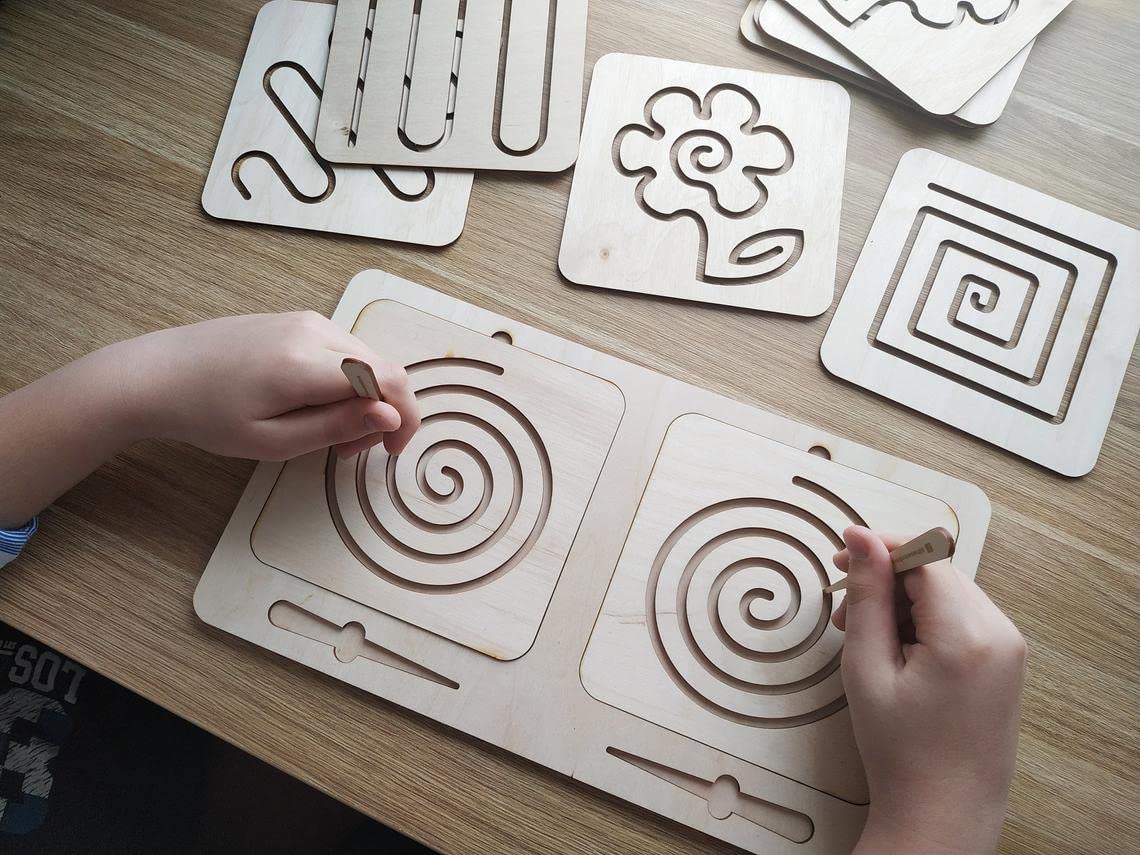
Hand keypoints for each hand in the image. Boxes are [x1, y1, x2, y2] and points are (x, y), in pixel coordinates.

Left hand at [123, 311, 418, 459]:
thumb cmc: (206, 415)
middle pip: (383, 369)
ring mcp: (306, 320)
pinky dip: (345, 381)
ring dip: (364, 398)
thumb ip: (336, 427)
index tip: (391, 450)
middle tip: (348, 450)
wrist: (157, 374)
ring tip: (326, 431)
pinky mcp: (297, 320)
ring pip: (366, 360)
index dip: (405, 418)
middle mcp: (314, 331)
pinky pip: (343, 350)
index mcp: (306, 364)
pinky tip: (315, 405)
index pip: (389, 381)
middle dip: (383, 413)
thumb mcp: (272, 440)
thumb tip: (391, 416)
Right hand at [833, 527, 1025, 854]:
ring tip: (869, 640)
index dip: (880, 548)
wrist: (942, 814)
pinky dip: (926, 621)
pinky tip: (898, 651)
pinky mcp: (1007, 660)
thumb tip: (862, 540)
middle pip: (936, 572)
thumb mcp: (867, 668)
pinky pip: (962, 616)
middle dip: (887, 581)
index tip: (842, 553)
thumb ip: (866, 596)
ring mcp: (1010, 648)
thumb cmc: (903, 753)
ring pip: (947, 592)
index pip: (924, 557)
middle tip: (845, 614)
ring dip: (904, 601)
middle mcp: (1000, 634)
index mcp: (968, 635)